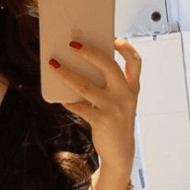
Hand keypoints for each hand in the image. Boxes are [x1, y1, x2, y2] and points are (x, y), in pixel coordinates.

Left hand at [49, 34, 141, 168]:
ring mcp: (114, 108)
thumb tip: (81, 66)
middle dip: (89, 53)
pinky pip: (79, 107)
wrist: (120, 151)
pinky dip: (68, 101)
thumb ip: (108, 86)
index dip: (126, 48)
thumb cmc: (116, 120)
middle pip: (108, 66)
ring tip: (54, 65)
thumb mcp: (119, 102)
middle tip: (72, 44)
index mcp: (132, 88)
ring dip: (67, 74)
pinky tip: (61, 98)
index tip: (113, 39)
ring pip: (85, 86)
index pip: (135, 62)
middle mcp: (126, 95)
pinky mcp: (101, 121)